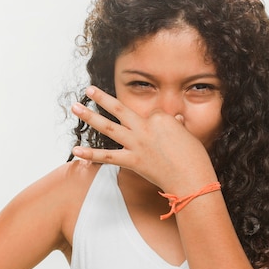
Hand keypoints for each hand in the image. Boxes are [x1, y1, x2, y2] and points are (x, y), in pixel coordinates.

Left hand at [71, 86, 216, 193]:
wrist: (191, 179)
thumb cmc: (193, 158)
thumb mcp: (187, 135)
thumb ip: (177, 125)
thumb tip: (176, 120)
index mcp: (161, 118)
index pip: (149, 114)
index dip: (153, 123)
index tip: (161, 135)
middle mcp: (145, 128)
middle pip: (119, 109)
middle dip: (101, 98)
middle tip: (88, 89)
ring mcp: (136, 144)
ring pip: (108, 127)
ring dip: (90, 116)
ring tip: (75, 107)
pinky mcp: (132, 161)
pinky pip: (107, 156)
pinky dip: (90, 154)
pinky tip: (75, 150)